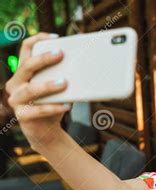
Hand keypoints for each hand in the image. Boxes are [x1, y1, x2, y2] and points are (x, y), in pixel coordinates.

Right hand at [6, 33, 69, 149]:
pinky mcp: (22, 116)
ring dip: (48, 85)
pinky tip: (66, 106)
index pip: (25, 49)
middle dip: (44, 59)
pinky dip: (53, 107)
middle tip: (60, 54)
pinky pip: (38, 110)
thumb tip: (84, 65)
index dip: (38, 39)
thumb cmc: (53, 104)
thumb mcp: (57, 88)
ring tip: (64, 83)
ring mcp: (16, 100)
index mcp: (23, 72)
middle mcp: (15, 83)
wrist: (46, 131)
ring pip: (30, 89)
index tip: (56, 37)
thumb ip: (63, 76)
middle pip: (26, 66)